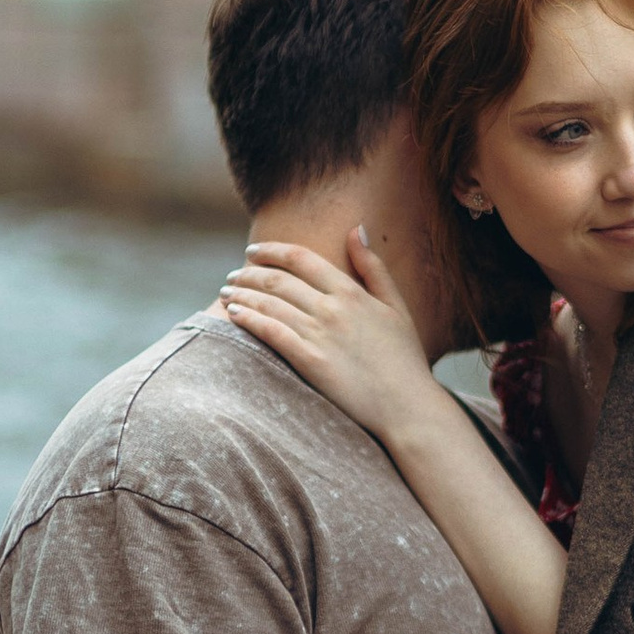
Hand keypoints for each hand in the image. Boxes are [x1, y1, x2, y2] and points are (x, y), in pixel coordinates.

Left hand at [219, 232, 439, 447]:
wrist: (408, 405)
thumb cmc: (404, 358)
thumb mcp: (395, 306)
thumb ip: (373, 267)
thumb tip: (355, 229)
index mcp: (351, 291)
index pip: (301, 258)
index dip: (271, 250)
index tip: (253, 251)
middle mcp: (333, 308)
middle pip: (278, 280)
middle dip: (248, 274)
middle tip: (232, 276)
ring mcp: (320, 335)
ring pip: (269, 304)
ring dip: (242, 295)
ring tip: (226, 293)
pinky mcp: (311, 362)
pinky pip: (271, 332)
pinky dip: (249, 319)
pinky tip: (234, 314)